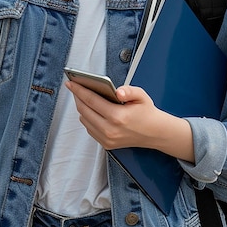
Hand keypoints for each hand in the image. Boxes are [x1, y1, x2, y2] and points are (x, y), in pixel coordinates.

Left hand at [64, 81, 194, 161]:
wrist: (155, 133)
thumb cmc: (147, 112)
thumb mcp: (141, 96)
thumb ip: (129, 90)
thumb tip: (117, 91)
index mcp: (118, 117)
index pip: (91, 100)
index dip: (79, 90)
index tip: (70, 82)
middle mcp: (110, 130)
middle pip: (84, 110)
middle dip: (77, 97)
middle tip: (74, 87)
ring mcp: (107, 139)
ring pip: (85, 120)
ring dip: (81, 108)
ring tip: (81, 96)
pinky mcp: (106, 144)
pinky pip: (90, 129)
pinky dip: (87, 118)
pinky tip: (89, 109)